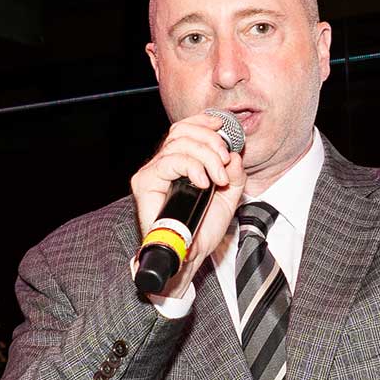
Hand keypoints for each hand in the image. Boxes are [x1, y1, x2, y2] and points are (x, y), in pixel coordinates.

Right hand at [131, 112, 245, 298]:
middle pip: (183, 131)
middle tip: (224, 162)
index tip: (222, 127)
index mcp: (181, 162)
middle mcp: (164, 163)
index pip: (185, 128)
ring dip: (205, 156)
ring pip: (178, 144)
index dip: (203, 122)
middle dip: (210, 141)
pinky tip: (203, 181)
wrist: (190, 256)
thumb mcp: (229, 196)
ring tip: (218, 178)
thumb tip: (234, 154)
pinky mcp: (145, 182)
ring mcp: (153, 171)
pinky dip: (191, 166)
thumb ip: (235, 174)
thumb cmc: (203, 228)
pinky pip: (168, 161)